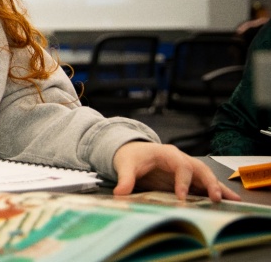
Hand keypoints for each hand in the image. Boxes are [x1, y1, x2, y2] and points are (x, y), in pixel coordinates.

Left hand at [112, 142, 239, 201]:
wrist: (131, 152)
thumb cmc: (131, 156)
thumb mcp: (125, 165)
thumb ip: (124, 179)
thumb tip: (119, 193)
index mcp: (168, 153)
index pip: (180, 166)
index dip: (183, 181)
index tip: (181, 197)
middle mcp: (181, 159)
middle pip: (200, 169)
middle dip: (209, 183)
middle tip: (216, 198)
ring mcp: (187, 168)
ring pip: (206, 176)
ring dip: (218, 188)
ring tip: (233, 200)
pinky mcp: (188, 178)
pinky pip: (204, 184)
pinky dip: (216, 191)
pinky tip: (229, 201)